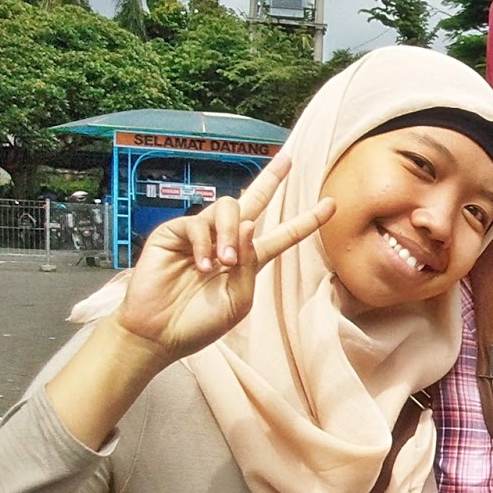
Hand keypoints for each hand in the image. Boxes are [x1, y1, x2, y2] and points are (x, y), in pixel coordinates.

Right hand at [114, 154, 332, 362]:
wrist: (160, 333)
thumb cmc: (200, 322)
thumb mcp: (239, 300)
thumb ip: (250, 264)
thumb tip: (251, 225)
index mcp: (248, 260)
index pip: (282, 235)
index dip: (307, 221)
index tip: (331, 205)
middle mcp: (226, 241)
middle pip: (253, 200)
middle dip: (271, 179)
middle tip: (288, 159)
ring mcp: (200, 235)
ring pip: (228, 208)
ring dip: (230, 233)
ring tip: (223, 262)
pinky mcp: (174, 233)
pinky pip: (197, 224)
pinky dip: (203, 244)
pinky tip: (201, 266)